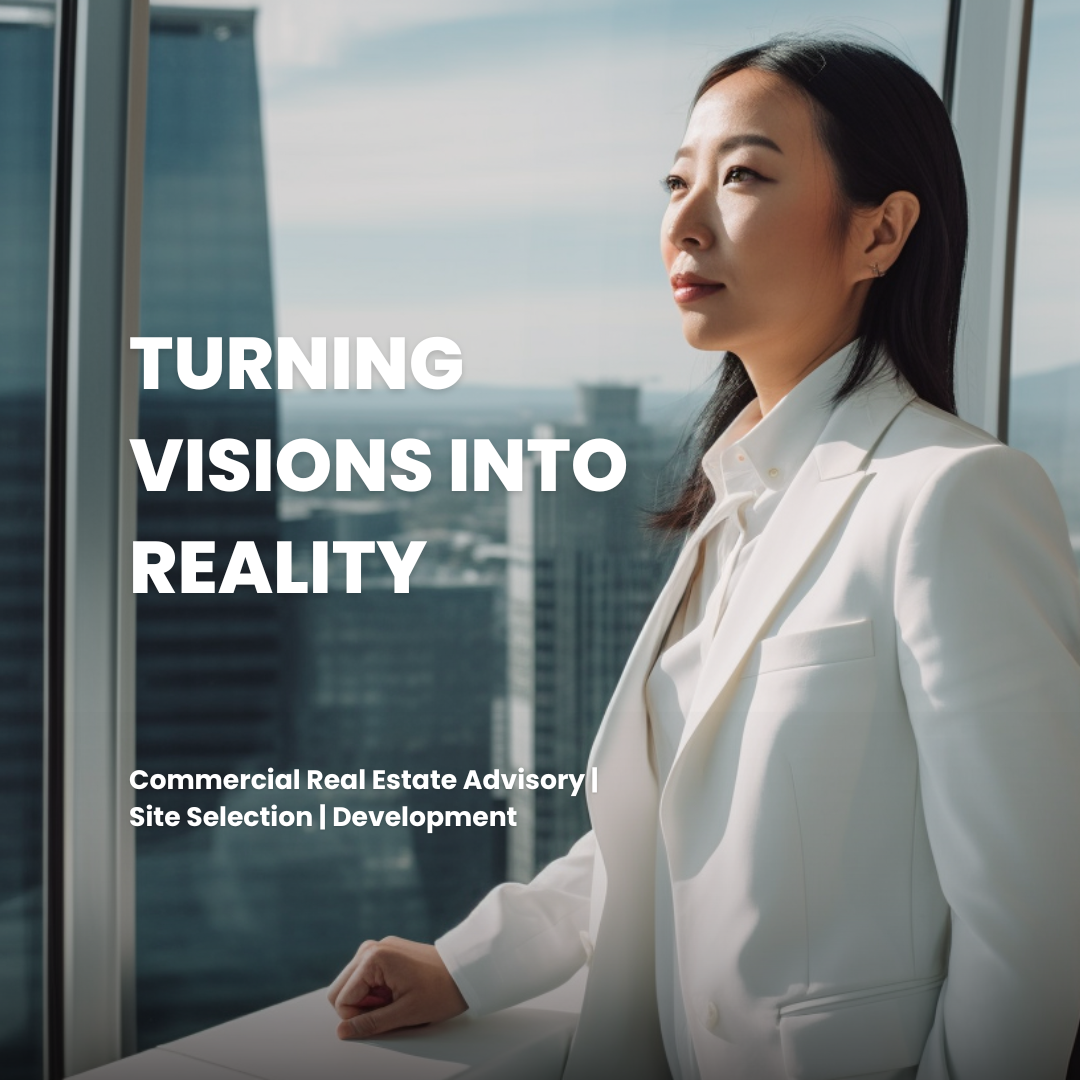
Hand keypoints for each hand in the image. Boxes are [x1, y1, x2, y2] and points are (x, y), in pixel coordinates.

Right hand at [327, 936, 467, 1038]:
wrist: (465, 971)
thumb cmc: (441, 990)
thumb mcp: (405, 1014)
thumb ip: (370, 1023)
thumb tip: (342, 1030)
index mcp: (373, 958)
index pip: (341, 999)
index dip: (359, 1017)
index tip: (386, 1014)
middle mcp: (371, 947)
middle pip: (340, 989)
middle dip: (360, 1006)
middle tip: (389, 1008)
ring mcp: (378, 947)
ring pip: (352, 983)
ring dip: (369, 998)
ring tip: (396, 998)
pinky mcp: (385, 952)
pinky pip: (365, 977)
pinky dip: (376, 989)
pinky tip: (397, 990)